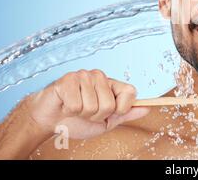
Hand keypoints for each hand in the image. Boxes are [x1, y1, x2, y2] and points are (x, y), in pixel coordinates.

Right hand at [26, 69, 148, 138]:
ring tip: (74, 109)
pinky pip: (77, 104)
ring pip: (93, 105)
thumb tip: (148, 108)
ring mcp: (84, 75)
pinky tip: (65, 104)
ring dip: (82, 114)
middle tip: (85, 113)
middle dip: (97, 116)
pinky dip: (70, 110)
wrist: (49, 120)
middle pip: (110, 104)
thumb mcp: (106, 121)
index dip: (122, 108)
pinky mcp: (68, 79)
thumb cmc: (76, 120)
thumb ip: (126, 114)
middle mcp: (99, 76)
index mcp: (111, 84)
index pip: (130, 92)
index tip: (111, 113)